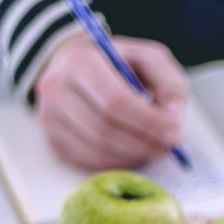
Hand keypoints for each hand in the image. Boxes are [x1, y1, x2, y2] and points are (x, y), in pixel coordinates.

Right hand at [34, 35, 187, 168]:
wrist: (83, 69)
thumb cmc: (122, 65)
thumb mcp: (151, 60)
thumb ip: (169, 83)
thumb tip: (172, 118)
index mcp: (80, 60)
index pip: (115, 101)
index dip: (148, 122)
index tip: (174, 132)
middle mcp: (56, 88)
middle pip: (104, 129)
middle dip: (143, 143)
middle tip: (168, 146)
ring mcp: (49, 116)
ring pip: (97, 150)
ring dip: (134, 156)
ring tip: (155, 148)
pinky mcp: (53, 139)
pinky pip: (88, 161)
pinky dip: (118, 163)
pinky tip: (135, 152)